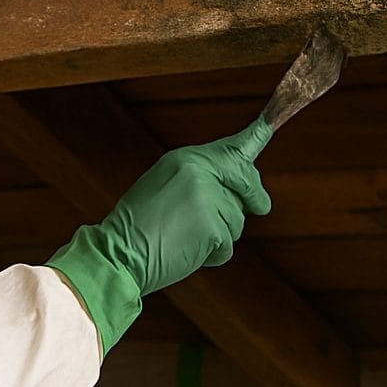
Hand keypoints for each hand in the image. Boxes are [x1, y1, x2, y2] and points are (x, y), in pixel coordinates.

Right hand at [101, 117, 272, 291]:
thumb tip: (236, 188)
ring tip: (187, 239)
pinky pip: (227, 244)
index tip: (269, 131)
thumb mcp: (163, 188)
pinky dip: (214, 255)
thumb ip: (199, 180)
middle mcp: (199, 172)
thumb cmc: (136, 228)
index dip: (256, 140)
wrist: (117, 255)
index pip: (230, 149)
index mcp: (184, 159)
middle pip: (245, 179)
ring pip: (237, 218)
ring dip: (221, 234)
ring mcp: (207, 198)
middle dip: (254, 195)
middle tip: (261, 206)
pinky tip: (189, 253)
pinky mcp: (212, 226)